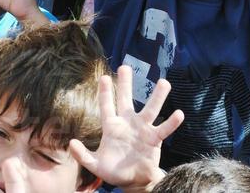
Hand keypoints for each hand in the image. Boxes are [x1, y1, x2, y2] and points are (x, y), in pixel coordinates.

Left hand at [69, 67, 181, 190]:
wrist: (133, 181)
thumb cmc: (113, 171)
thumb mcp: (95, 164)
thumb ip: (82, 155)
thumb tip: (71, 143)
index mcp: (111, 127)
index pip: (107, 106)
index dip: (105, 93)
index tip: (104, 77)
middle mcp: (127, 123)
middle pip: (126, 100)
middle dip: (125, 84)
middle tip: (125, 67)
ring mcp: (142, 130)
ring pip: (150, 110)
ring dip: (157, 97)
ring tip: (164, 82)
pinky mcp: (154, 140)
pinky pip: (164, 129)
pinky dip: (171, 123)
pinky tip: (178, 113)